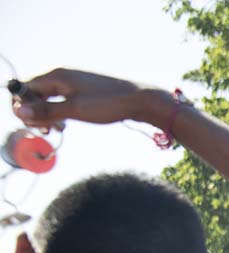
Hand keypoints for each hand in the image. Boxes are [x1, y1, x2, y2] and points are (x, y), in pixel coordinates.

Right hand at [12, 68, 171, 127]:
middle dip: (35, 112)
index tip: (31, 124)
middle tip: (44, 131)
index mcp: (56, 76)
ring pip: (48, 98)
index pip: (26, 87)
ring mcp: (73, 83)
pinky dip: (58, 112)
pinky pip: (61, 100)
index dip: (23, 106)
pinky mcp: (82, 91)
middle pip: (35, 93)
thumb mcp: (75, 110)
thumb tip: (21, 112)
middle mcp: (62, 76)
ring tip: (55, 129)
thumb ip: (47, 111)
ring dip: (46, 114)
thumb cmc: (108, 103)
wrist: (138, 100)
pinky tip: (64, 124)